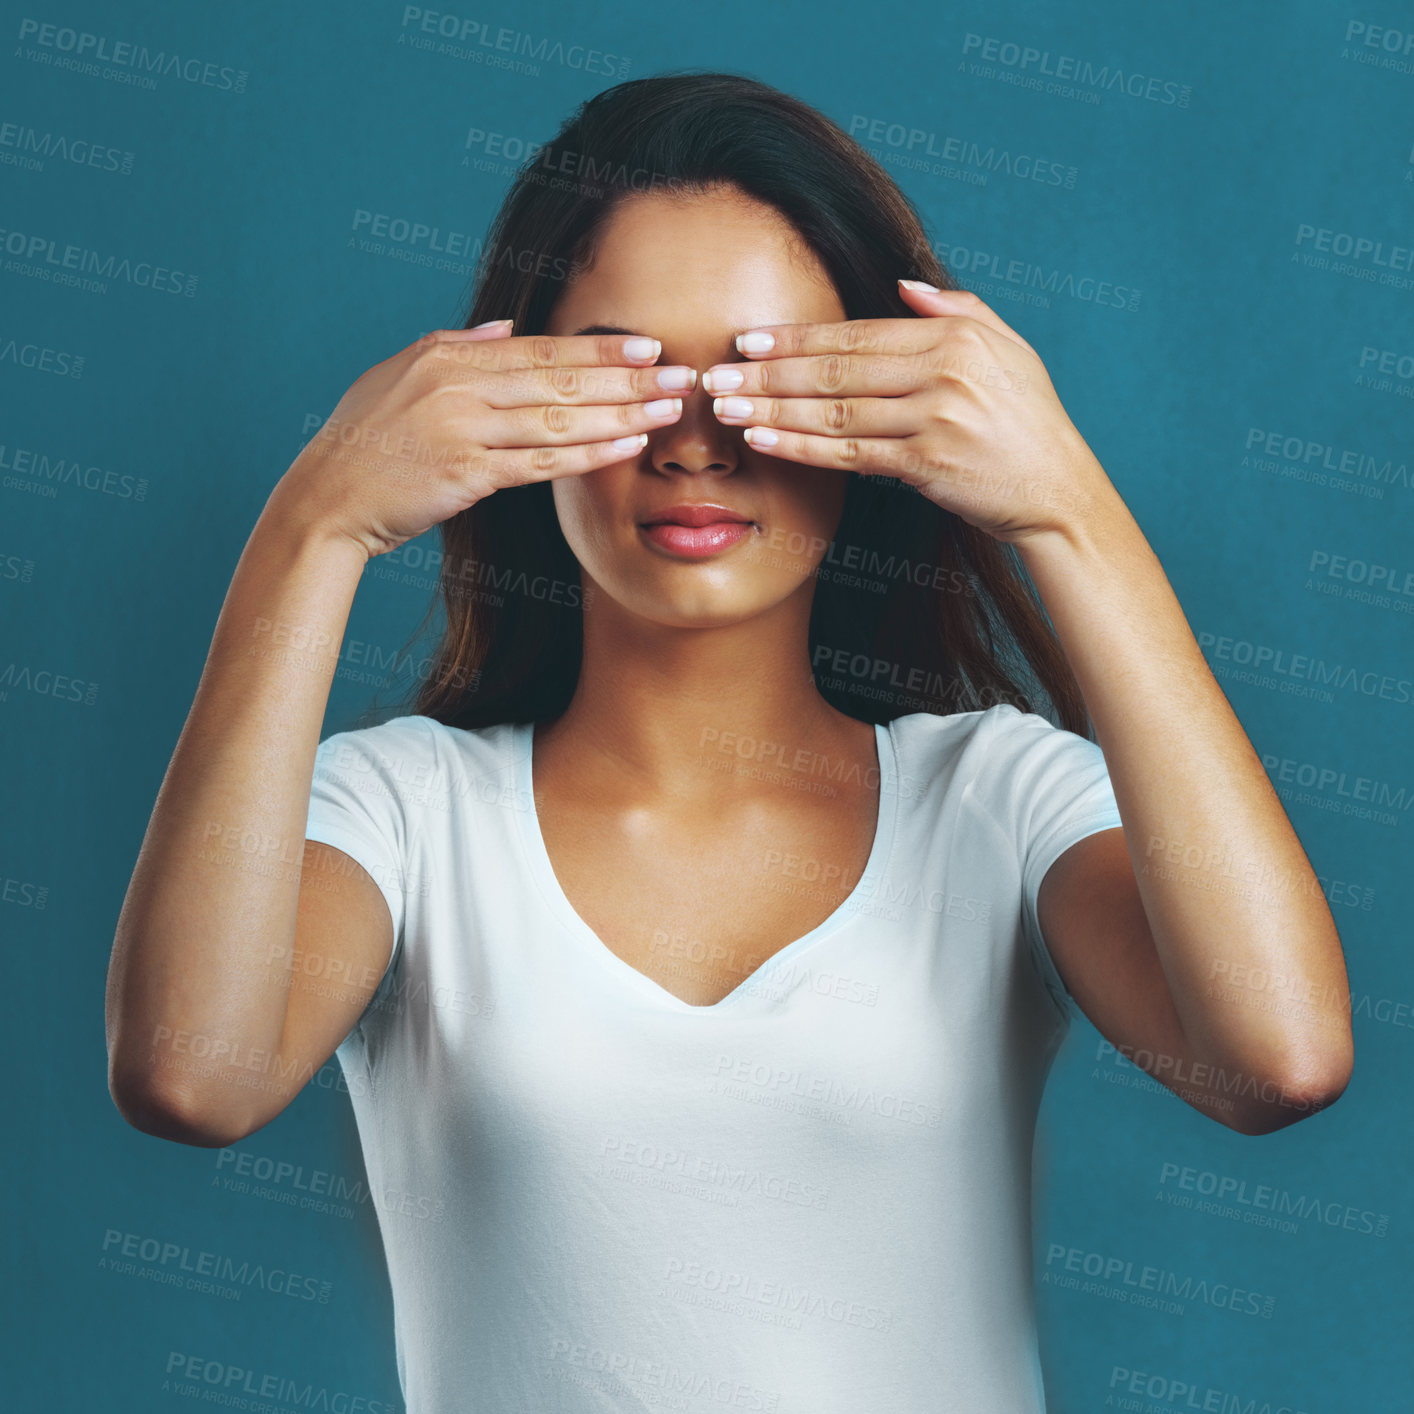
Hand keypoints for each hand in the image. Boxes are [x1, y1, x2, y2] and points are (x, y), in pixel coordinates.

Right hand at [272, 322, 694, 559]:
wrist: (327, 497)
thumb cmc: (365, 439)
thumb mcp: (400, 374)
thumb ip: (457, 346)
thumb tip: (505, 328)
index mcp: (449, 356)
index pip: (542, 349)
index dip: (600, 349)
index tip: (648, 346)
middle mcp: (461, 385)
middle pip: (562, 380)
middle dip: (629, 378)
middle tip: (683, 375)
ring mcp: (464, 430)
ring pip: (560, 420)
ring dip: (621, 414)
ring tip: (669, 410)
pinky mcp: (467, 475)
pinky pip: (541, 464)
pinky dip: (588, 455)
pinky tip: (627, 447)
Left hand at [702, 283, 1112, 543]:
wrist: (1059, 489)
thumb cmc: (1029, 420)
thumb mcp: (1008, 349)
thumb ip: (956, 310)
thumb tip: (903, 285)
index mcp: (955, 336)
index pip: (857, 334)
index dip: (797, 337)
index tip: (748, 338)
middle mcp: (943, 372)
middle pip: (836, 369)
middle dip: (768, 371)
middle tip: (715, 373)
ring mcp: (935, 418)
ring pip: (835, 411)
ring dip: (772, 408)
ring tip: (724, 407)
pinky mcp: (928, 464)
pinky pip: (850, 454)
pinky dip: (802, 446)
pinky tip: (764, 441)